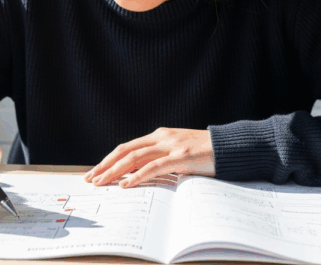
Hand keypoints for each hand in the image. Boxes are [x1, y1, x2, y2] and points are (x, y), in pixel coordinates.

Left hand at [83, 128, 214, 187]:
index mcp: (159, 136)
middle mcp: (161, 137)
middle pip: (125, 150)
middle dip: (105, 165)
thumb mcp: (179, 153)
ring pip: (135, 158)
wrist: (230, 146)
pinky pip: (154, 167)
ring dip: (115, 171)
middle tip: (90, 179)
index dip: (108, 159)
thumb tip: (140, 175)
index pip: (127, 147)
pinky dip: (137, 176)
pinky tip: (126, 184)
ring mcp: (171, 146)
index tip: (95, 172)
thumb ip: (161, 159)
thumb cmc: (206, 152)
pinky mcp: (181, 157)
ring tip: (102, 183)